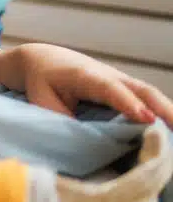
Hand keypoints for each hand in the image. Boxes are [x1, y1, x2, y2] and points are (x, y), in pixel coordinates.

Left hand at [11, 43, 172, 124]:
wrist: (42, 59)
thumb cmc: (41, 81)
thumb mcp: (42, 99)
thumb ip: (60, 118)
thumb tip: (83, 141)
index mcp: (85, 76)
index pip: (111, 89)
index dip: (129, 103)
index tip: (147, 119)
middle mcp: (108, 75)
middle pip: (142, 90)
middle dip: (163, 109)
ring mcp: (120, 81)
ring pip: (150, 95)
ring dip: (169, 113)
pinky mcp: (125, 89)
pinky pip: (148, 99)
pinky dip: (163, 113)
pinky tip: (171, 132)